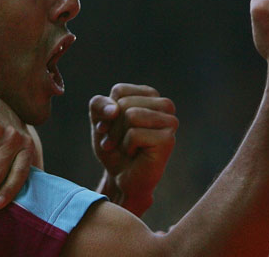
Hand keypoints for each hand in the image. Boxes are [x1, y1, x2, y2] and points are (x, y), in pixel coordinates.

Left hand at [90, 83, 177, 216]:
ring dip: (119, 136)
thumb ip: (99, 105)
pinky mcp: (168, 140)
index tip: (109, 127)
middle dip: (113, 126)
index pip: (119, 91)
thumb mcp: (98, 120)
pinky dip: (127, 147)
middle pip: (124, 103)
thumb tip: (115, 109)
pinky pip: (134, 134)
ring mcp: (169, 122)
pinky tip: (134, 155)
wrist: (121, 178)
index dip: (107, 111)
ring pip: (130, 115)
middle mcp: (164, 105)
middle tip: (116, 142)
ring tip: (125, 148)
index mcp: (149, 94)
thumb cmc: (113, 147)